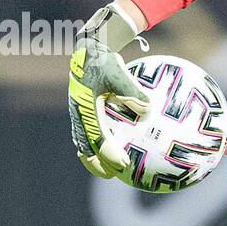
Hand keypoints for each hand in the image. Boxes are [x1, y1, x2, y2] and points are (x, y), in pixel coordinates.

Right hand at [67, 3, 149, 178]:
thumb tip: (147, 110)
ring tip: (112, 171)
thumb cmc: (105, 60)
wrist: (89, 50)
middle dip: (98, 163)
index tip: (122, 163)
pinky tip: (117, 152)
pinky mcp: (84, 113)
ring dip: (96, 159)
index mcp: (85, 107)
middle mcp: (79, 114)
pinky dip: (100, 146)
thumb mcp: (118, 72)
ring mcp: (79, 115)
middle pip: (86, 146)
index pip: (96, 136)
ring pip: (84, 143)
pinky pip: (91, 134)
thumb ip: (131, 91)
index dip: (107, 152)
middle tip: (115, 174)